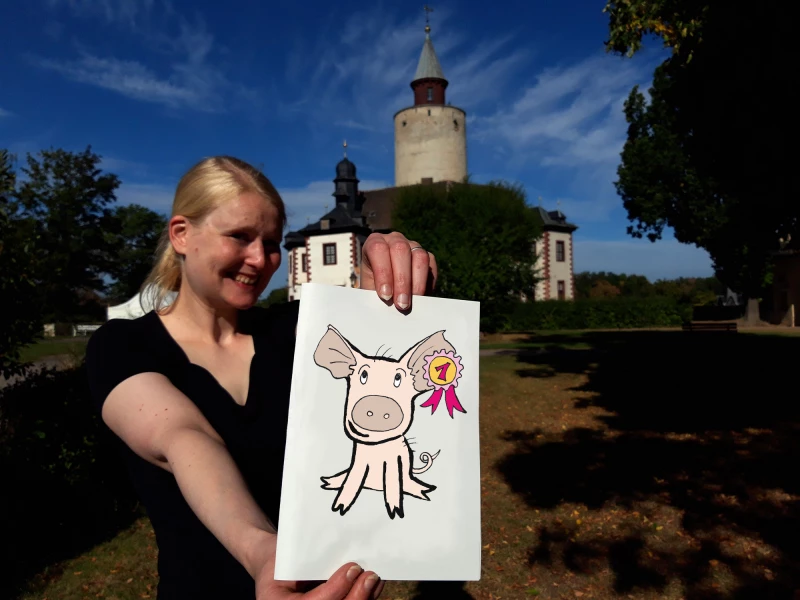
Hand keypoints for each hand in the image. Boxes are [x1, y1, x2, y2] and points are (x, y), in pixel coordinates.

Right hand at [254, 535, 384, 599]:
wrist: (276, 566)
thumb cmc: (281, 559)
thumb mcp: (286, 558)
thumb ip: (307, 563)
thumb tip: (339, 559)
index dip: (335, 590)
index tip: (351, 568)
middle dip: (356, 597)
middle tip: (369, 576)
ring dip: (365, 598)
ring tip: (374, 579)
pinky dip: (366, 597)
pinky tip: (374, 585)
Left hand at [360, 231, 437, 310]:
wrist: (387, 294)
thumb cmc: (374, 290)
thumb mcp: (369, 290)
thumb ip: (375, 292)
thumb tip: (387, 301)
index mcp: (374, 242)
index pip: (378, 249)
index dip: (383, 273)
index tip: (385, 296)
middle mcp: (394, 240)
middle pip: (400, 250)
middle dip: (401, 281)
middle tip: (401, 304)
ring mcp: (413, 245)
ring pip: (419, 256)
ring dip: (416, 283)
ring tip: (410, 303)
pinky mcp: (427, 256)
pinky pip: (431, 266)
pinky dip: (427, 284)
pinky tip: (420, 298)